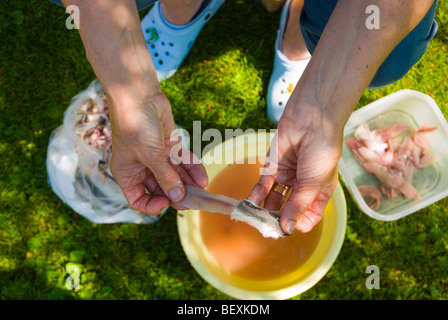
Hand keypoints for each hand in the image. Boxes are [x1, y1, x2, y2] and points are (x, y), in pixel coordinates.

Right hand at [108, 91, 207, 214]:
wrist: (139, 94)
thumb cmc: (135, 124)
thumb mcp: (150, 155)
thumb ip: (165, 177)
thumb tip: (178, 197)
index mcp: (128, 173)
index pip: (138, 199)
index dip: (152, 205)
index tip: (167, 202)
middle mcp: (141, 167)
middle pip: (161, 189)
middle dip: (177, 194)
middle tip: (194, 201)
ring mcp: (156, 156)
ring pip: (174, 176)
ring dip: (188, 183)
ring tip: (203, 191)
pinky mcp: (169, 145)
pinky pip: (182, 161)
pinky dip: (193, 168)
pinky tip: (203, 178)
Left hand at [249, 104, 341, 233]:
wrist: (311, 119)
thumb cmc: (322, 150)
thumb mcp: (314, 182)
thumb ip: (299, 205)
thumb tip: (287, 228)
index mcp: (319, 191)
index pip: (309, 215)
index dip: (299, 224)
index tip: (288, 229)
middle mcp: (303, 186)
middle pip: (289, 209)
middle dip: (279, 219)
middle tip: (268, 228)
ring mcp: (287, 176)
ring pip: (274, 199)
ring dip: (266, 209)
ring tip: (257, 219)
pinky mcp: (272, 166)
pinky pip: (262, 185)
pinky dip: (256, 195)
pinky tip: (249, 205)